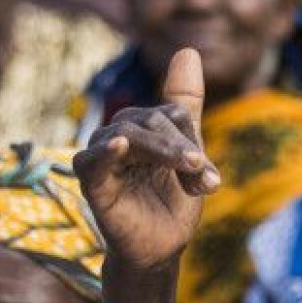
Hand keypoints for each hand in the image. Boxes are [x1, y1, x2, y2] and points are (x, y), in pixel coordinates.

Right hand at [75, 48, 223, 272]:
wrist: (159, 251)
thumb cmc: (172, 203)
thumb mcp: (190, 155)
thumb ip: (186, 106)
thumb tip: (187, 51)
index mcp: (144, 127)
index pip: (171, 115)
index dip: (192, 141)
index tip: (209, 178)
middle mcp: (119, 135)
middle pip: (150, 122)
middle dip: (181, 147)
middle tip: (201, 171)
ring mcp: (103, 157)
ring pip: (128, 135)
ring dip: (160, 150)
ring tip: (186, 165)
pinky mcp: (91, 182)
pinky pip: (91, 161)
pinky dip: (105, 152)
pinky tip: (120, 144)